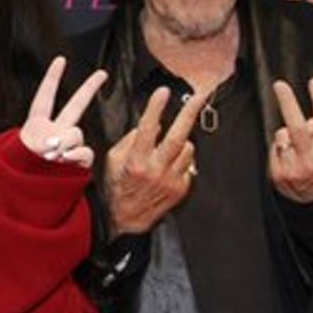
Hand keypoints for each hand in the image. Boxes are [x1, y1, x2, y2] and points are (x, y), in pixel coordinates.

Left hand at [20, 56, 106, 167]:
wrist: (22, 198)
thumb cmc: (18, 172)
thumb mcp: (26, 150)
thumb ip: (50, 139)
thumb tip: (69, 142)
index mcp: (36, 125)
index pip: (45, 97)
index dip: (52, 78)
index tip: (60, 60)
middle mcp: (54, 133)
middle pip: (74, 106)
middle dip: (89, 89)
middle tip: (102, 73)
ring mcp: (67, 147)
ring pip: (77, 133)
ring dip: (66, 143)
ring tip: (52, 157)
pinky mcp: (78, 163)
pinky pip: (85, 153)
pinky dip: (76, 157)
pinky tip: (66, 163)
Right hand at [104, 83, 207, 234]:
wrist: (126, 220)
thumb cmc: (118, 188)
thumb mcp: (112, 161)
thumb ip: (130, 140)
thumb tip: (150, 124)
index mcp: (136, 162)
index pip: (148, 129)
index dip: (156, 108)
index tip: (162, 92)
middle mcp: (155, 171)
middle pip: (178, 137)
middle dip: (190, 113)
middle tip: (200, 96)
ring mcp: (171, 180)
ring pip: (187, 149)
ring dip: (182, 141)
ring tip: (170, 147)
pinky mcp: (180, 188)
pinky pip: (188, 165)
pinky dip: (182, 160)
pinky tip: (170, 166)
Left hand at [269, 77, 312, 202]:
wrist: (312, 202)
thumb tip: (310, 119)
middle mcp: (310, 160)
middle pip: (295, 127)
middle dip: (288, 103)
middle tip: (280, 86)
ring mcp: (292, 168)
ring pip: (283, 136)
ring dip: (287, 135)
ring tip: (295, 148)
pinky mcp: (278, 174)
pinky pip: (275, 149)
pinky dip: (280, 149)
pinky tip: (288, 158)